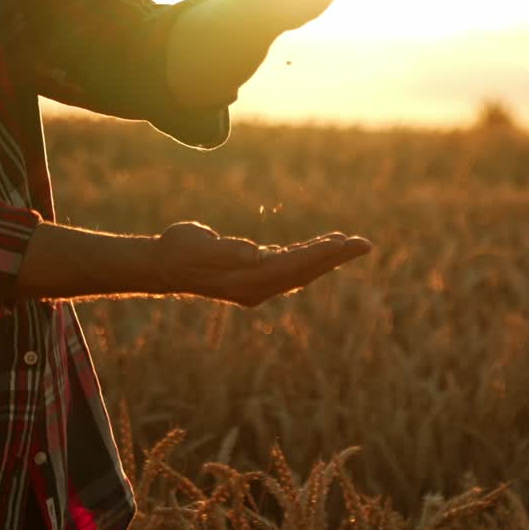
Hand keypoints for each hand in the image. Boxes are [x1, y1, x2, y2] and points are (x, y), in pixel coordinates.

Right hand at [155, 220, 371, 306]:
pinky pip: (289, 268)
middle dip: (335, 257)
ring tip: (349, 243)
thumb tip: (255, 254)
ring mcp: (256, 285)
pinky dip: (308, 257)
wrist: (162, 266)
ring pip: (300, 272)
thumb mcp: (198, 245)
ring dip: (325, 258)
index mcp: (248, 279)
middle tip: (366, 243)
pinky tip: (320, 248)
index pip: (294, 265)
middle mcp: (257, 287)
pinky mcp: (254, 277)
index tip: (345, 242)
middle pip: (305, 271)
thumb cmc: (179, 250)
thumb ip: (226, 250)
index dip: (321, 254)